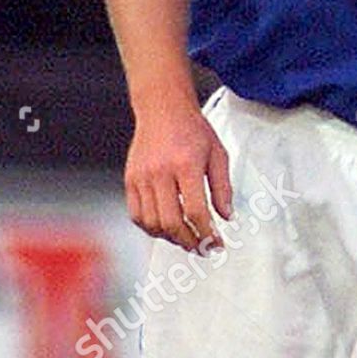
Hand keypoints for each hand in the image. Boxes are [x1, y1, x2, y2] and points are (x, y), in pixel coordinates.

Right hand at [124, 103, 232, 253]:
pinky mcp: (130, 180)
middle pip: (172, 222)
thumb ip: (223, 187)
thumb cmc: (191, 129)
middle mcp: (160, 173)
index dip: (207, 234)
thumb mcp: (218, 154)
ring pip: (152, 223)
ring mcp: (141, 177)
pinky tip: (165, 228)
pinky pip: (136, 215)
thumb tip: (226, 216)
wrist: (162, 109)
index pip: (196, 211)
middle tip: (202, 248)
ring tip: (186, 239)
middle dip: (189, 242)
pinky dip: (151, 228)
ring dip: (170, 238)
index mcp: (185, 165)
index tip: (216, 244)